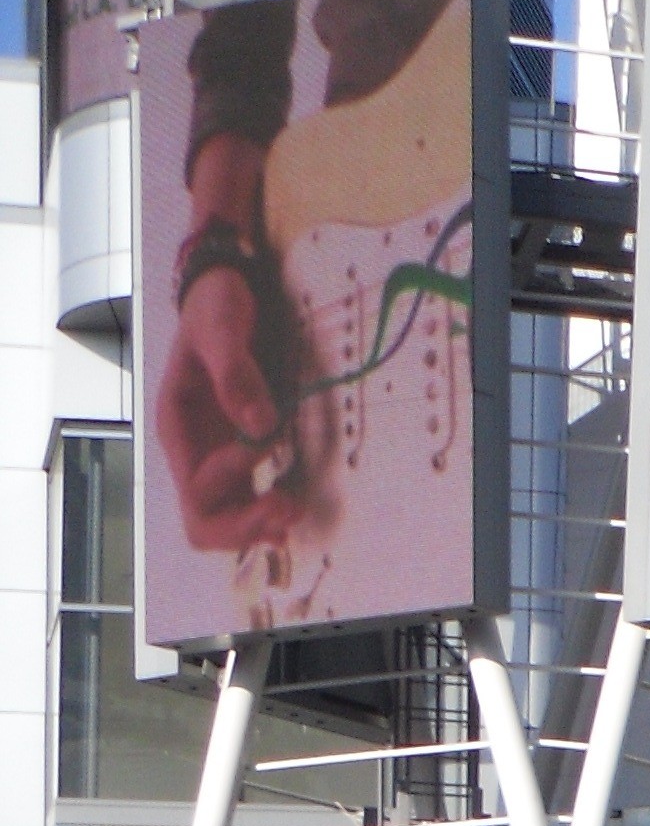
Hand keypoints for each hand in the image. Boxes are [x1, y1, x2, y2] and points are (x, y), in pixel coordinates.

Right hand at [158, 258, 297, 556]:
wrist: (223, 297)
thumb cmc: (215, 307)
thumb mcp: (221, 326)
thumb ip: (235, 372)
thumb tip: (260, 424)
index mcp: (177, 428)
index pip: (195, 490)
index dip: (231, 477)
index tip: (268, 442)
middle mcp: (193, 454)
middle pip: (205, 522)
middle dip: (244, 526)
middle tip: (287, 508)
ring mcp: (216, 462)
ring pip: (226, 522)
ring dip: (260, 527)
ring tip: (296, 509)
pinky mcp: (240, 461)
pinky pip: (249, 505)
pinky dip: (271, 514)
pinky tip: (295, 506)